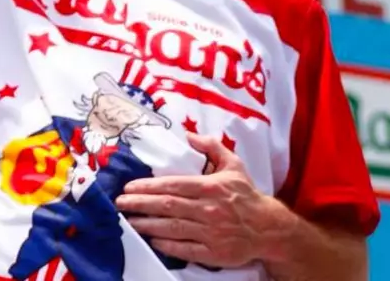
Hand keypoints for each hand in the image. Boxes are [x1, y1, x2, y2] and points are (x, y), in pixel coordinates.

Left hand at [115, 133, 277, 268]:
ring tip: (129, 221)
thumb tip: (188, 136)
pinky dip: (167, 245)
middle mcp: (207, 210)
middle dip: (141, 204)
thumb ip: (211, 146)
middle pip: (168, 206)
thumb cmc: (246, 194)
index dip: (149, 186)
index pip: (173, 185)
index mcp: (210, 187)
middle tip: (121, 203)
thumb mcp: (233, 163)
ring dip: (148, 225)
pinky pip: (185, 249)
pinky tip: (152, 240)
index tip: (129, 187)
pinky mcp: (213, 253)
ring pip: (172, 228)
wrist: (268, 228)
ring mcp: (210, 233)